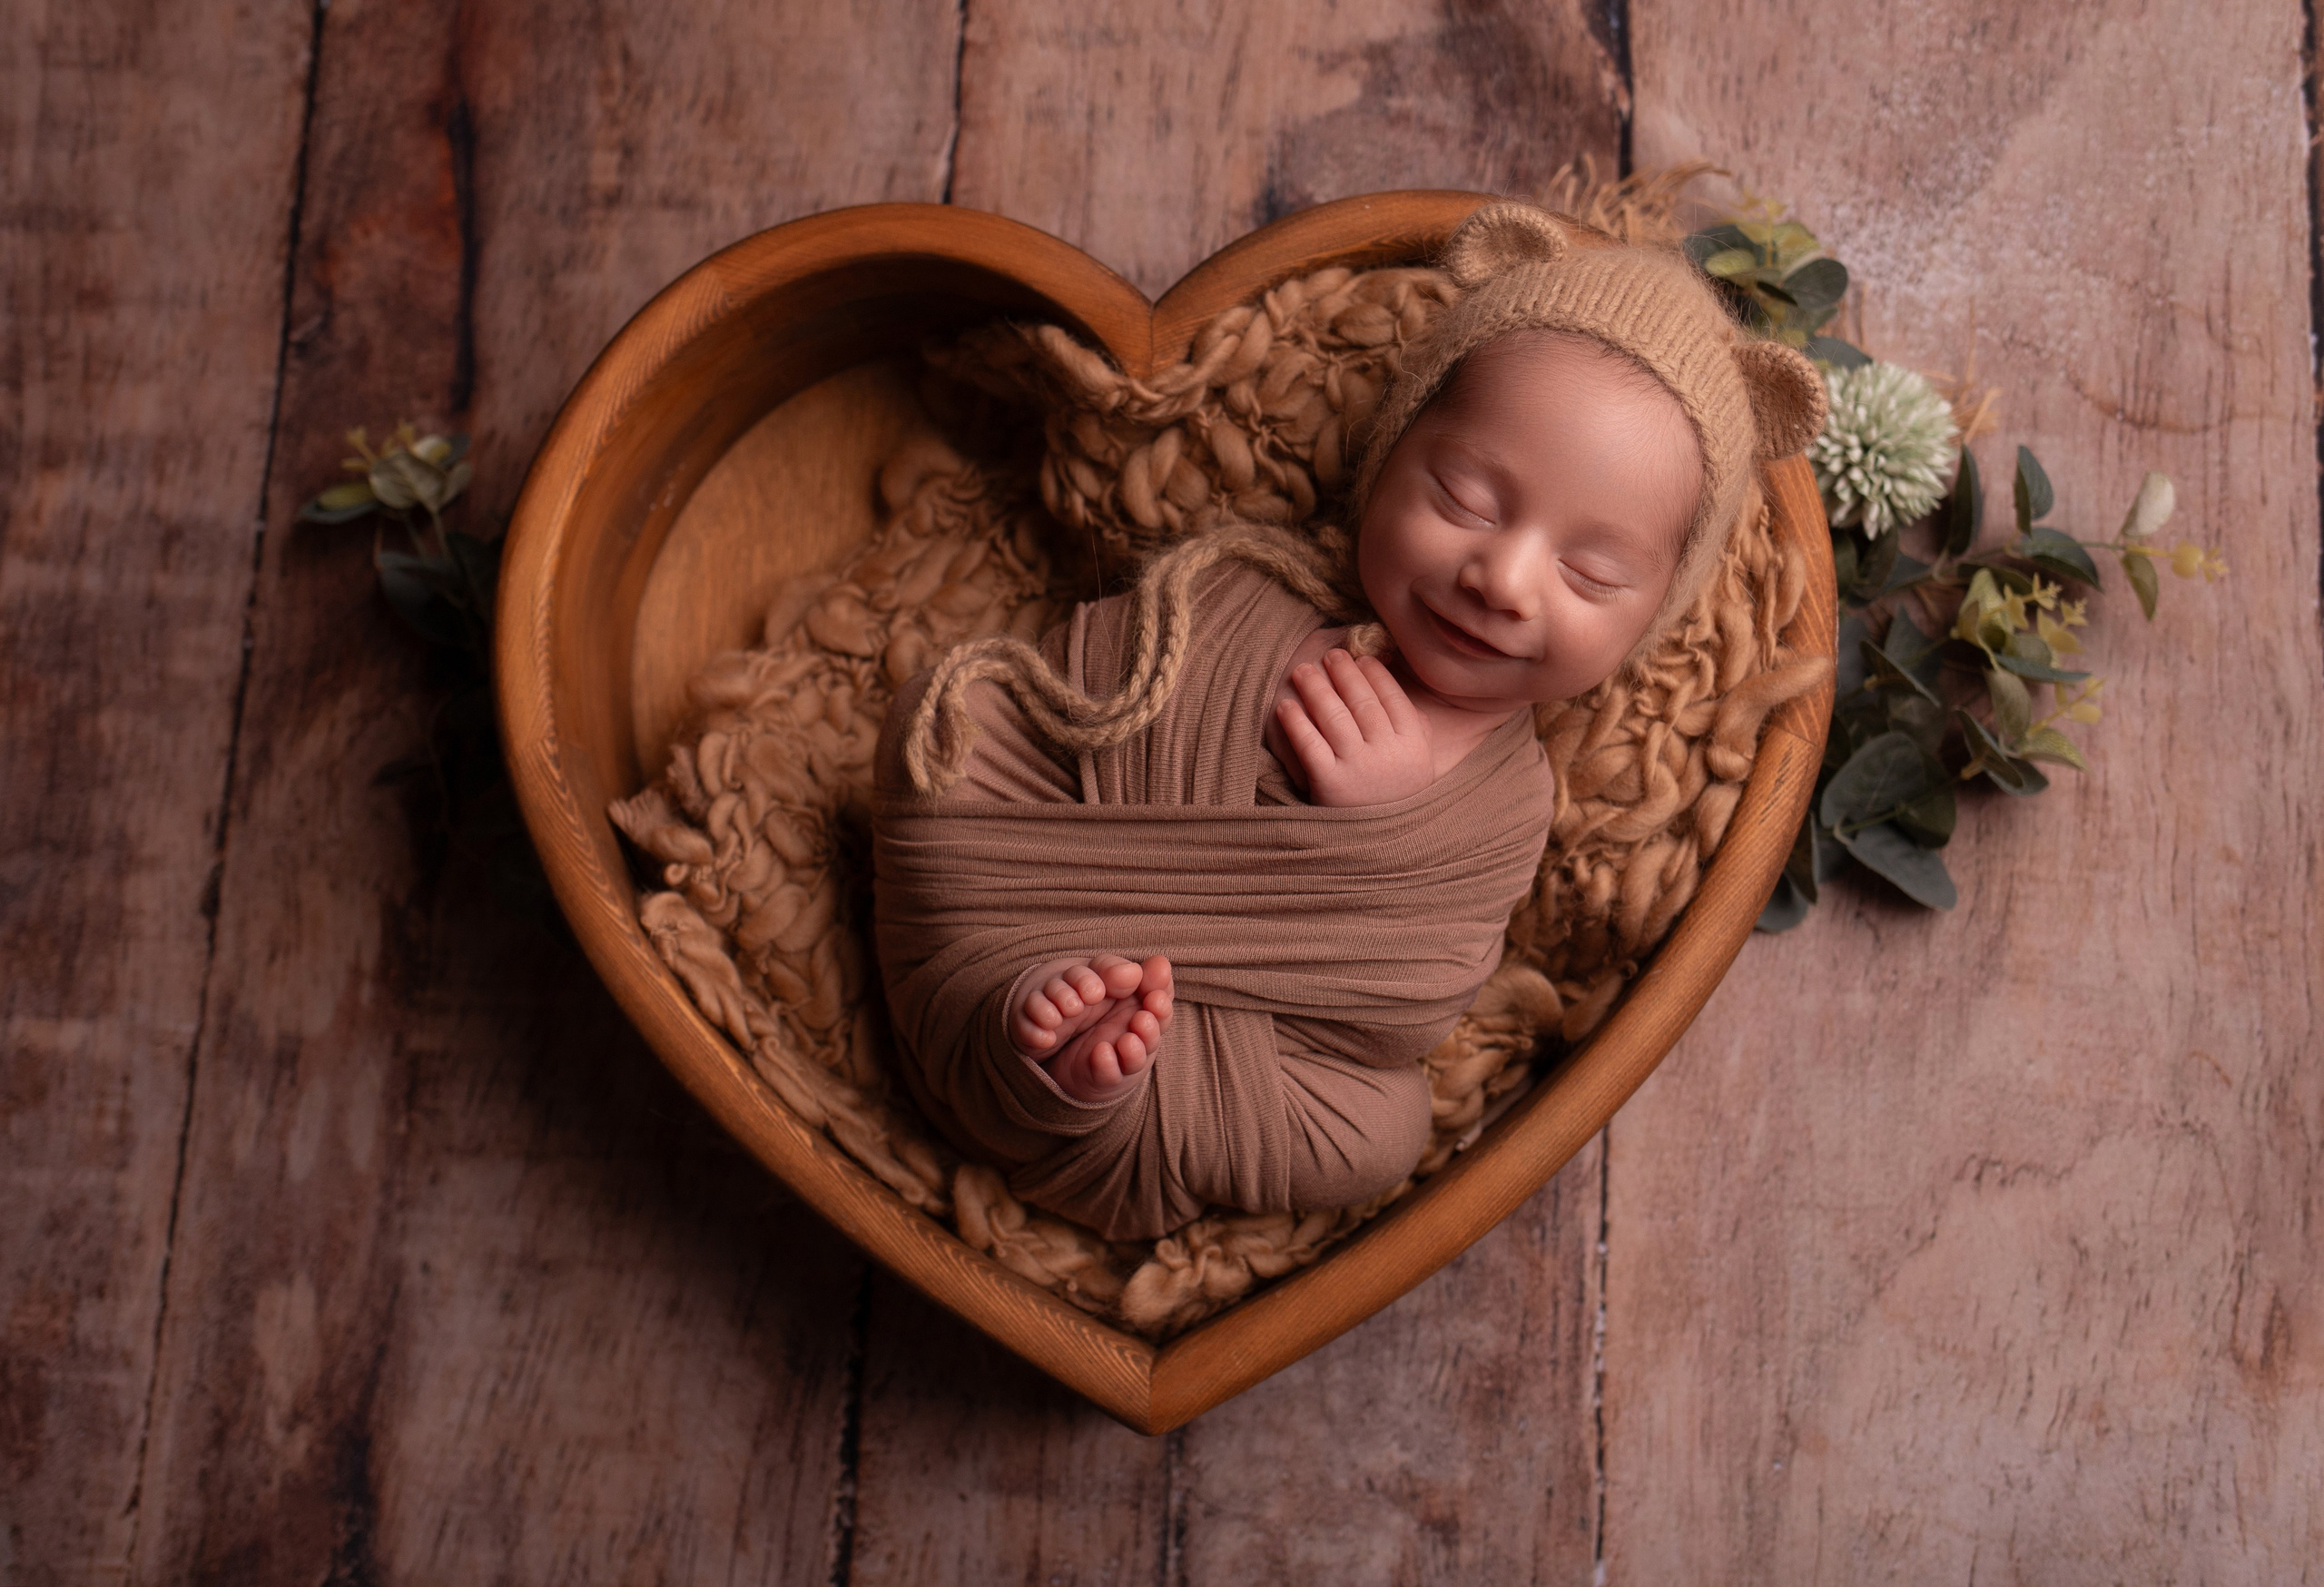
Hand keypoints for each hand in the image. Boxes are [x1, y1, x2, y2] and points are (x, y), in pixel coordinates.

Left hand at [1273, 648, 1435, 806]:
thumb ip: (1416, 726)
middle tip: (1329, 656)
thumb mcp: (1419, 765)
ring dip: (1316, 689)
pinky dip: (1296, 722)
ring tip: (1302, 671)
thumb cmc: (1396, 798)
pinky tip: (1285, 706)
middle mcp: (1388, 755)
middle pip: (1362, 702)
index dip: (1375, 674)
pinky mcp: (1330, 784)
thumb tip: (1393, 679)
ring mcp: (1359, 769)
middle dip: (1343, 673)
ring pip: (1335, 717)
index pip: (1392, 698)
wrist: (1381, 850)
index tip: (1361, 658)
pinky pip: (1310, 744)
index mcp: (1414, 747)